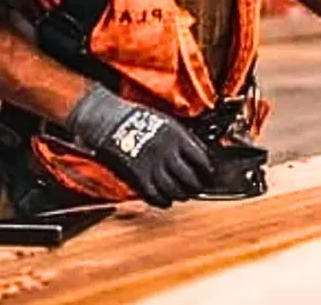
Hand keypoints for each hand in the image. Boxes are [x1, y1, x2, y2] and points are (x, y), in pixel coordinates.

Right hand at [66, 84, 213, 207]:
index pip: (201, 159)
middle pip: (189, 178)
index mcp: (178, 137)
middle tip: (198, 188)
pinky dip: (162, 201)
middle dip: (197, 186)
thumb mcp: (167, 122)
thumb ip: (182, 138)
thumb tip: (197, 154)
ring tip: (184, 195)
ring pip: (173, 189)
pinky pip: (154, 195)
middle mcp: (168, 153)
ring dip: (182, 195)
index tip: (209, 175)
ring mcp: (153, 166)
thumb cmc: (139, 119)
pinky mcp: (138, 176)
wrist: (111, 122)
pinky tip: (167, 201)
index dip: (207, 170)